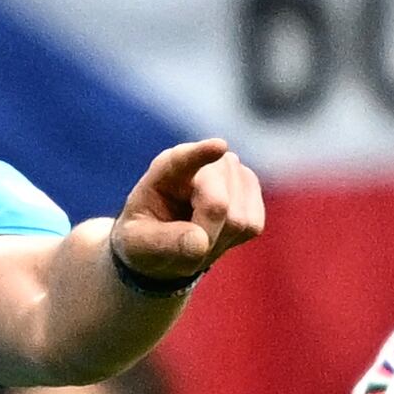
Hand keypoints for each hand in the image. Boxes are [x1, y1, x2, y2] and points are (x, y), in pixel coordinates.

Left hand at [111, 137, 265, 292]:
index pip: (183, 159)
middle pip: (218, 205)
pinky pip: (252, 225)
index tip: (218, 147)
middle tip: (181, 245)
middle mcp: (203, 163)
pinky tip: (215, 232)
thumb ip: (164, 243)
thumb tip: (201, 243)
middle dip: (203, 236)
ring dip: (217, 240)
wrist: (163, 240)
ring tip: (196, 237)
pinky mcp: (250, 189)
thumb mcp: (140, 245)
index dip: (201, 154)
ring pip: (239, 219)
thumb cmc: (147, 238)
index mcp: (165, 170)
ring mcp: (231, 172)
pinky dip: (233, 239)